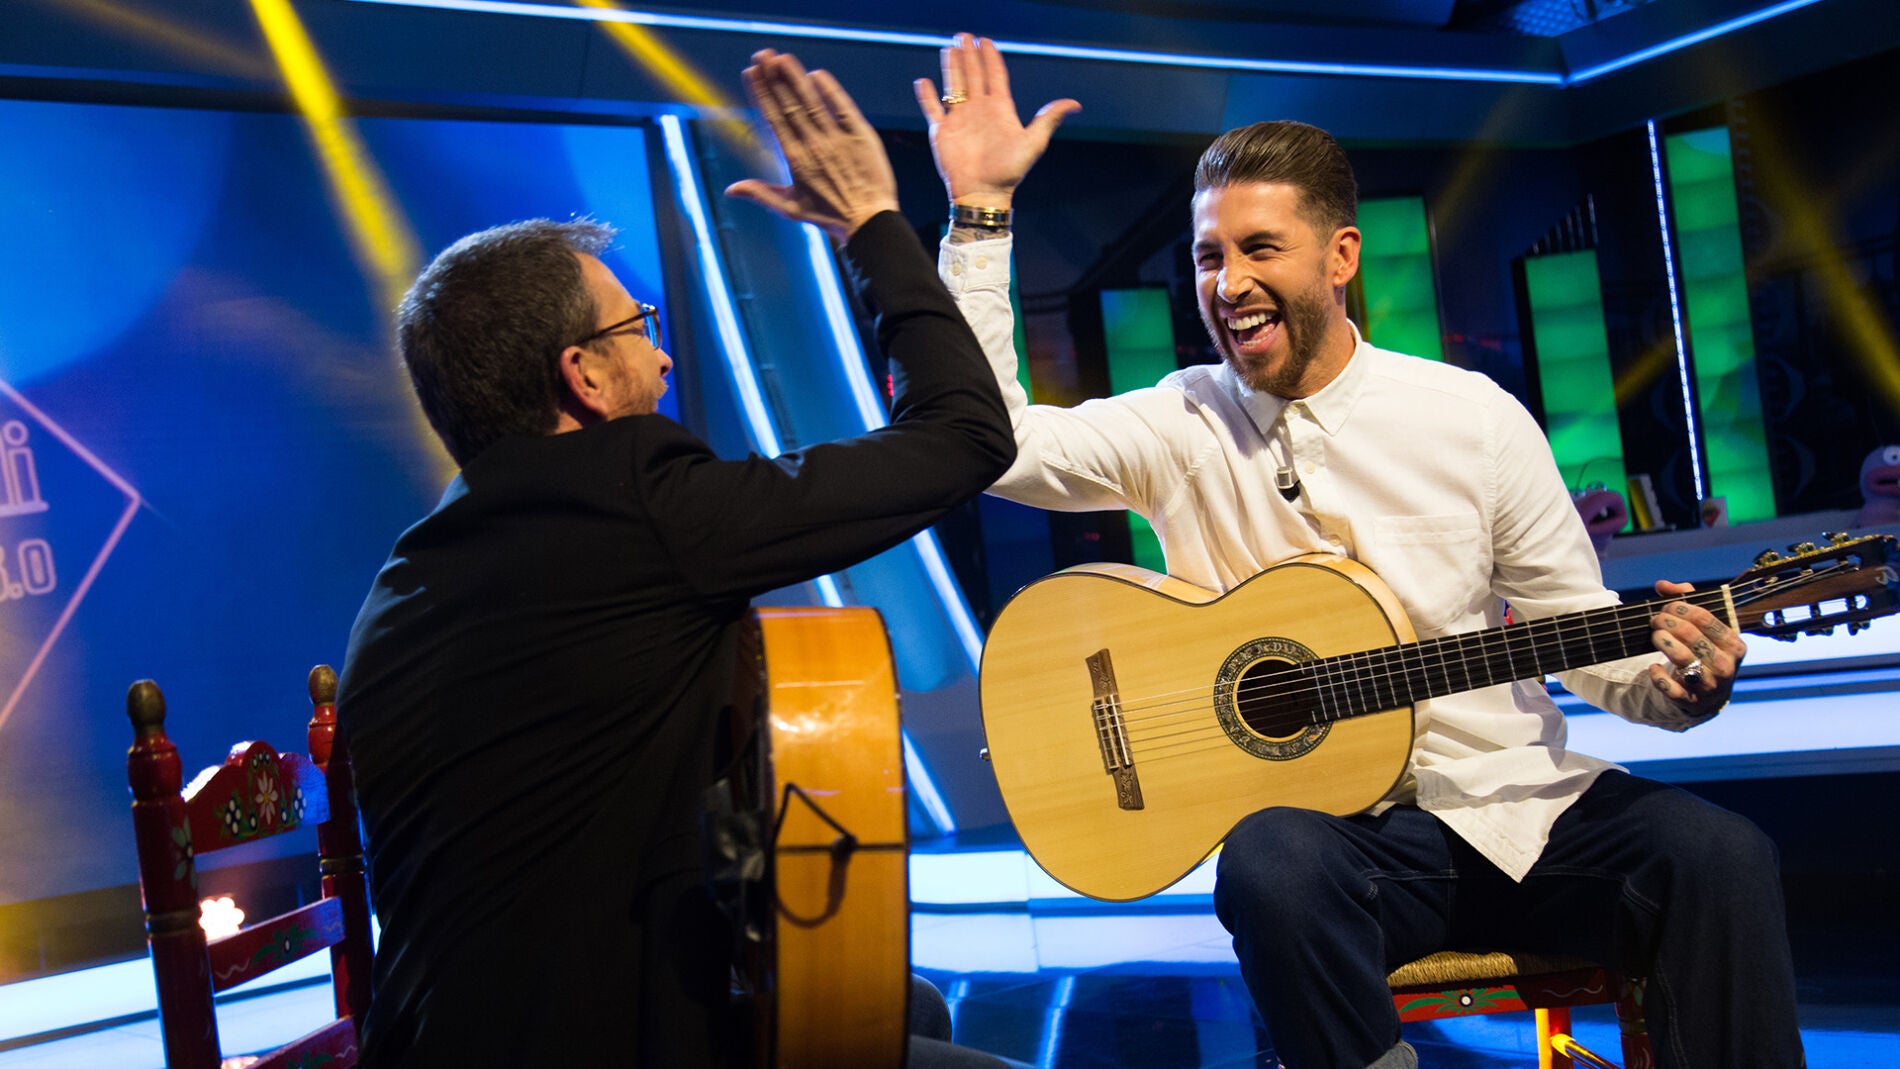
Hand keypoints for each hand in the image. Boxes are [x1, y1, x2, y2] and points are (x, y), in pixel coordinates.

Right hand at [725, 50, 898, 240]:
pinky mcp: (862, 136)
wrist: (869, 222)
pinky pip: (843, 108)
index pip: (774, 119)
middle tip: (762, 54)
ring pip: (813, 102)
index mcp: (795, 160)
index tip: (751, 72)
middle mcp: (814, 145)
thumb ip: (760, 194)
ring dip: (797, 78)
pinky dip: (831, 91)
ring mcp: (839, 139)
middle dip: (774, 77)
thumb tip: (730, 190)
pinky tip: (817, 74)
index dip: (762, 93)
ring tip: (783, 57)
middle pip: (790, 105)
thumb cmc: (829, 217)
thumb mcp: (791, 208)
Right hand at [914, 33, 1080, 207]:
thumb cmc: (1010, 171)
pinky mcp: (942, 131)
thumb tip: (1076, 104)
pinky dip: (927, 95)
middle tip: (964, 35)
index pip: (995, 75)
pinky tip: (924, 81)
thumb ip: (1049, 119)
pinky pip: (932, 108)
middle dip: (969, 55)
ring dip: (952, 67)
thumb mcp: (1034, 142)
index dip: (991, 57)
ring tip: (949, 48)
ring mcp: (959, 120)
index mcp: (999, 109)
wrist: (983, 193)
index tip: (986, 41)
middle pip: (973, 75)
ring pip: (953, 85)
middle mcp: (979, 110)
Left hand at [1645, 579, 1747, 710]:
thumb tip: (1663, 585)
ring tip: (1655, 636)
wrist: (1709, 696)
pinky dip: (1659, 678)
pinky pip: (1672, 690)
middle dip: (1668, 623)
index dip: (1681, 608)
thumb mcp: (1704, 628)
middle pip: (1692, 636)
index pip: (1706, 618)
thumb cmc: (1705, 652)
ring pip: (1684, 660)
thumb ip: (1686, 600)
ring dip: (1664, 643)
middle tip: (1655, 620)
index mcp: (1734, 645)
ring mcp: (1710, 686)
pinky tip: (1652, 668)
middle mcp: (1726, 666)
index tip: (1666, 606)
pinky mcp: (1692, 702)